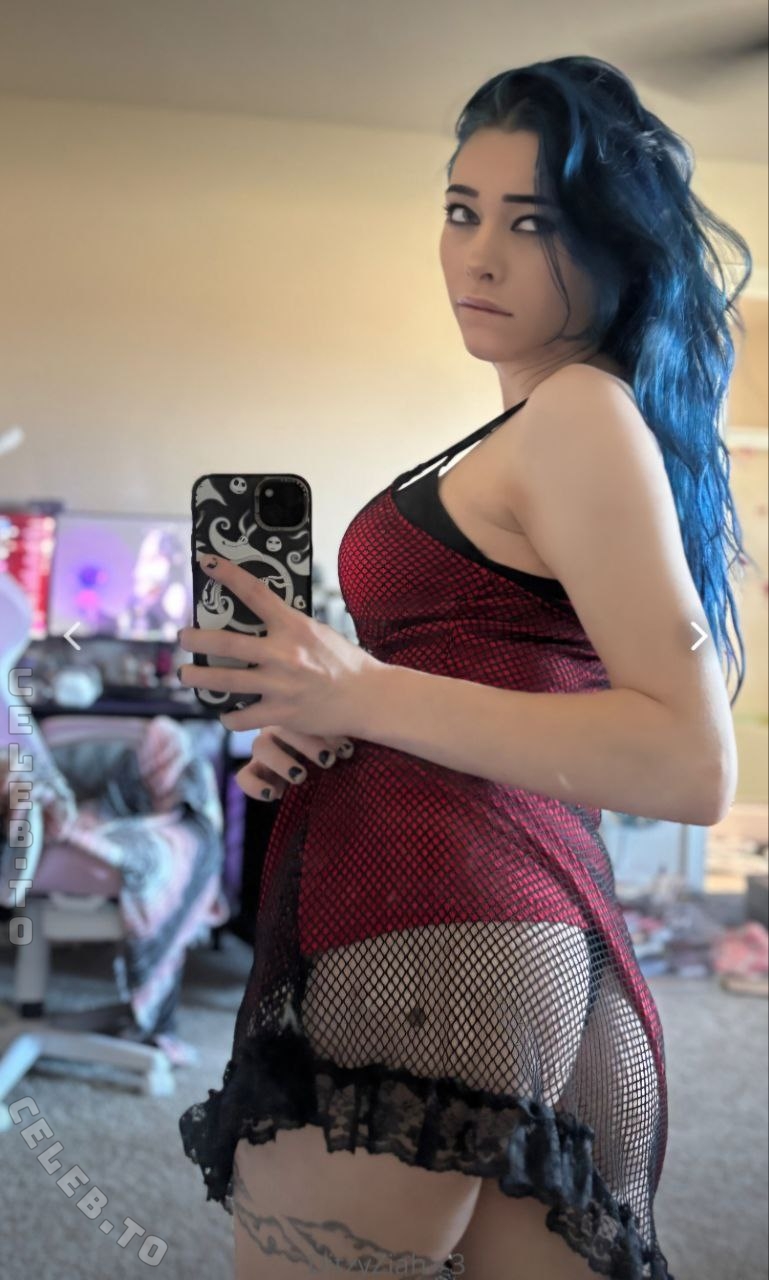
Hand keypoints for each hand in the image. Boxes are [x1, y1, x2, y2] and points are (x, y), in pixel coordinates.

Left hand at [177, 553, 382, 736]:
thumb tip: (260, 617)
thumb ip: (289, 626)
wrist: (368, 696)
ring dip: (199, 679)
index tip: (208, 562)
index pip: (255, 593)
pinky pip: (244, 717)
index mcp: (293, 626)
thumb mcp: (318, 632)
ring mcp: (280, 685)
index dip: (228, 575)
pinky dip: (231, 716)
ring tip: (186, 675)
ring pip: (226, 682)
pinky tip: (228, 713)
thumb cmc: (345, 662)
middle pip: (226, 644)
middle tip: (183, 637)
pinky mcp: (282, 713)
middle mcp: (283, 654)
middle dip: (197, 640)